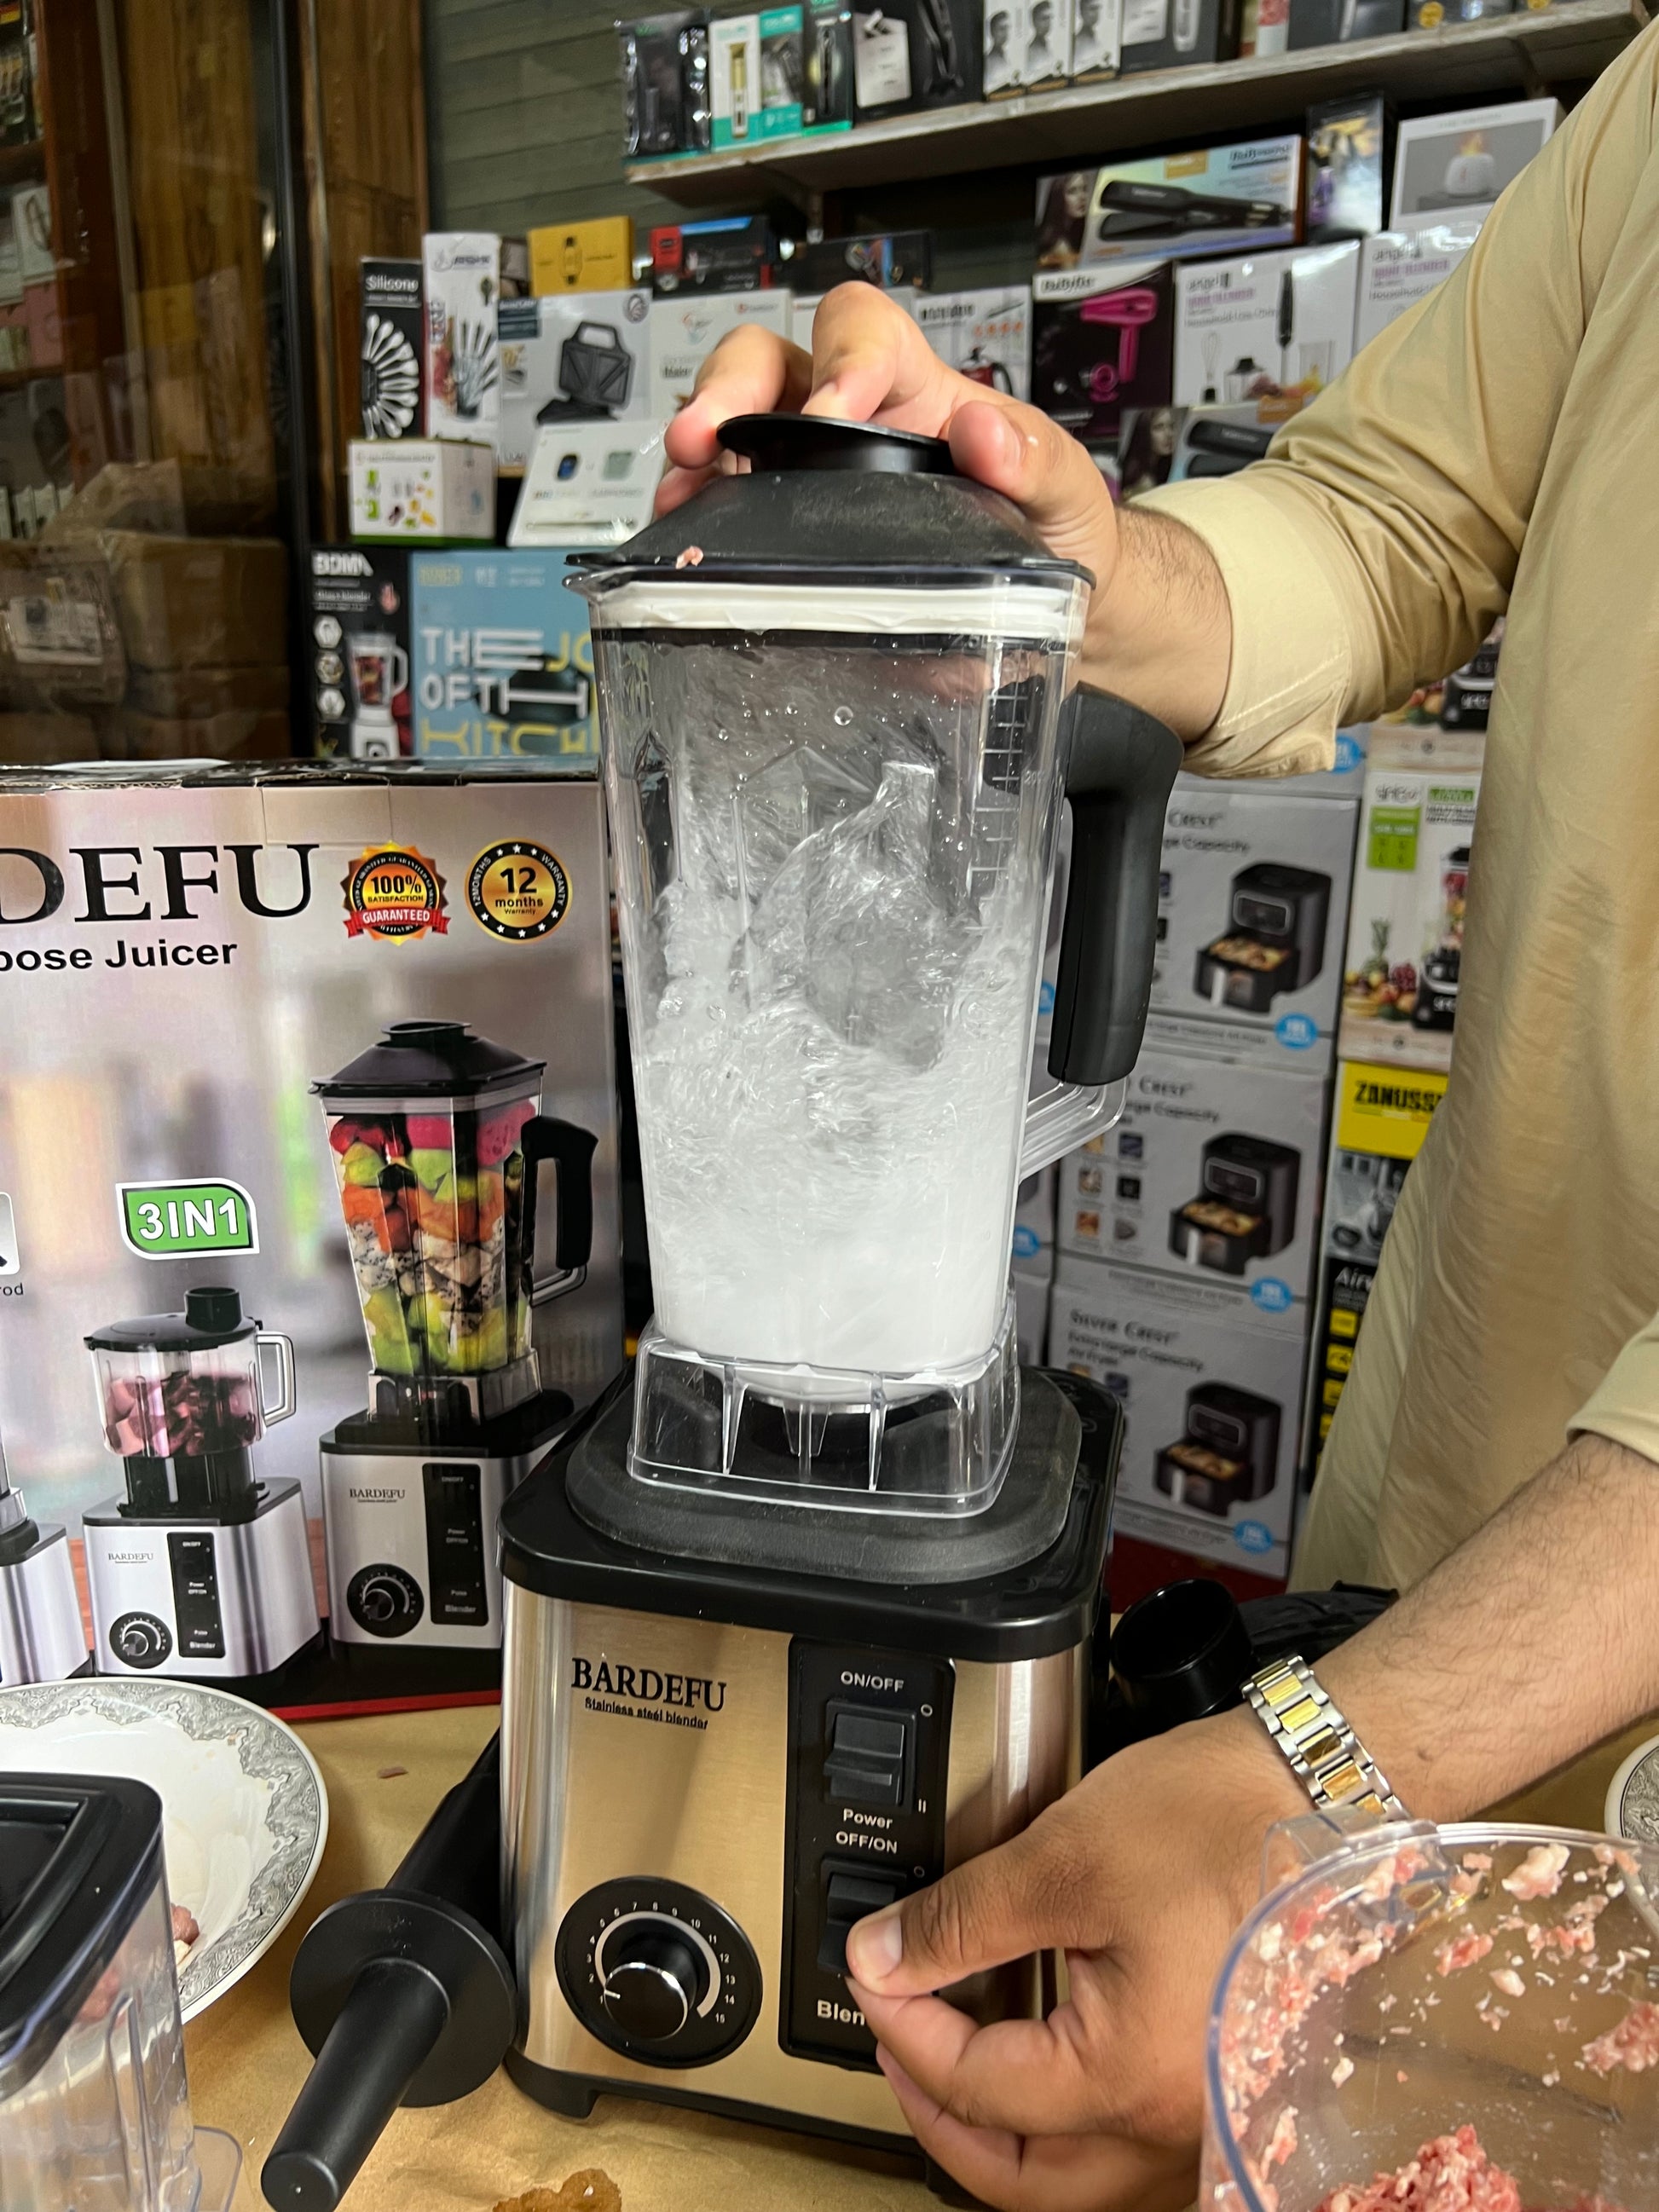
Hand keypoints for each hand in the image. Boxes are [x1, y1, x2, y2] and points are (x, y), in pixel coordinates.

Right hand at [657, 284, 1230, 738]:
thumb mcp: (1068, 490)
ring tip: (677, 494)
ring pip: (731, 433)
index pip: (861, 329)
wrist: (1048, 606)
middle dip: (727, 390)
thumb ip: (1039, 461)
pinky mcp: (787, 536)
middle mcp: (847, 421)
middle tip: (703, 435)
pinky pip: (729, 514)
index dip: (840, 358)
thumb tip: (987, 433)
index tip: (831, 413)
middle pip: (766, 364)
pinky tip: (685, 542)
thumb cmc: (1053, 530)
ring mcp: (805, 478)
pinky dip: (699, 524)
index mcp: (914, 391)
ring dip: (696, 458)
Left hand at [843, 1705, 1305, 2211]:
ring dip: (1005, 2134)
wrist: (1321, 1790)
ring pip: (1080, 2179)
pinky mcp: (1224, 2083)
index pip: (977, 2088)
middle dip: (941, 2119)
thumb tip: (882, 1956)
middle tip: (894, 2045)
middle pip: (1024, 2177)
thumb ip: (960, 1920)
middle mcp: (1176, 2124)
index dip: (902, 2026)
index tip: (871, 1971)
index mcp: (1131, 2078)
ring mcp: (1207, 2114)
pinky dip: (1067, 2116)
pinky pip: (1129, 2143)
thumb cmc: (1221, 1821)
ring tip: (954, 2058)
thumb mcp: (1063, 1857)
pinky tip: (1039, 2056)